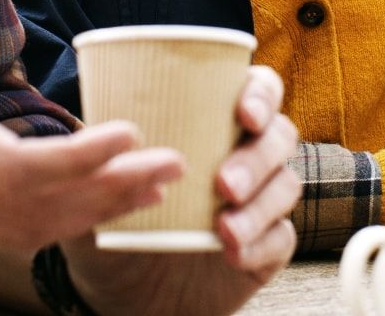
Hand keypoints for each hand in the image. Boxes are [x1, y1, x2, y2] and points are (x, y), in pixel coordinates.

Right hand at [0, 0, 183, 246]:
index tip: (137, 137)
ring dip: (87, 209)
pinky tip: (83, 196)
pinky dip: (50, 213)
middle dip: (107, 192)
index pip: (16, 170)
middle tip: (173, 167)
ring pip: (16, 224)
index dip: (83, 164)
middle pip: (30, 209)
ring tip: (145, 187)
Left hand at [64, 66, 299, 315]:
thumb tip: (99, 131)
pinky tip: (234, 253)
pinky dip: (262, 243)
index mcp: (213, 123)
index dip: (261, 94)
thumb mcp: (97, 187)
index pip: (257, 89)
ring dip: (261, 204)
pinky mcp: (265, 247)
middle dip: (257, 157)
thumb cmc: (113, 225)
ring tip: (225, 230)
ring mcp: (259, 200)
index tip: (243, 113)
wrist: (124, 295)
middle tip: (223, 185)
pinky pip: (284, 238)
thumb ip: (100, 159)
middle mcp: (244, 154)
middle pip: (280, 136)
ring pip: (286, 185)